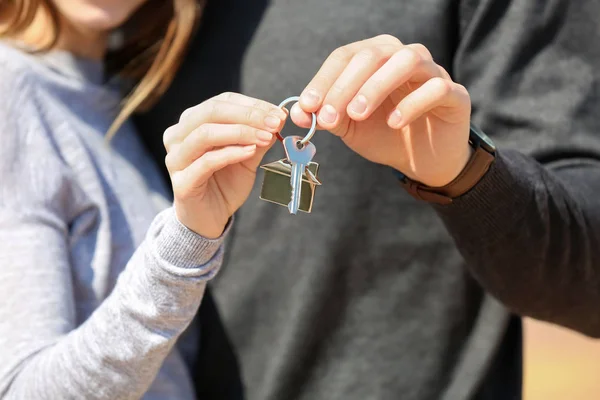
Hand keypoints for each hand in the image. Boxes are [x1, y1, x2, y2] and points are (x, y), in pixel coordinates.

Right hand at [163, 93, 284, 237]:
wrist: (210, 219)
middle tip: (275, 122)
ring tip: (266, 136)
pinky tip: (250, 151)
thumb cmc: (225, 184)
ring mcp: (176, 158)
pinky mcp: (182, 182)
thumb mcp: (247, 157)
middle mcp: (178, 136)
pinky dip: (231, 153)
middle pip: (211, 111)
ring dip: (240, 132)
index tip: (279, 113)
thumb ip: (258, 138)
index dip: (252, 104)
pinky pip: (206, 161)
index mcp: (192, 123)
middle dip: (248, 115)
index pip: (222, 102)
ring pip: (205, 133)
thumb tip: (278, 118)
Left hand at [291, 35, 471, 186]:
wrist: (423, 160)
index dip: (323, 80)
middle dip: (344, 86)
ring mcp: (432, 71)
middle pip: (371, 55)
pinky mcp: (454, 93)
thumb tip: (298, 113)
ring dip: (376, 86)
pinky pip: (435, 88)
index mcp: (375, 58)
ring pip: (405, 60)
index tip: (307, 107)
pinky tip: (394, 123)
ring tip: (357, 114)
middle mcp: (403, 55)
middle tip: (327, 117)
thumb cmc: (385, 136)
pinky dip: (411, 103)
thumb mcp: (351, 128)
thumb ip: (328, 116)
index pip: (345, 57)